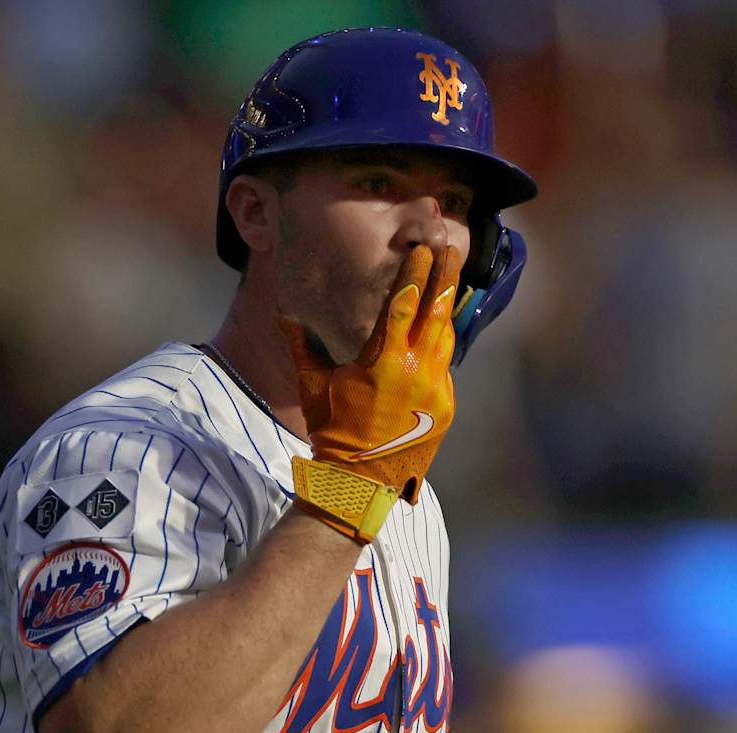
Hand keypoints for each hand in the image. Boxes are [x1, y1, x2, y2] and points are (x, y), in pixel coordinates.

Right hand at [280, 245, 461, 540]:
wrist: (359, 482)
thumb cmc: (332, 432)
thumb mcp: (313, 385)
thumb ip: (303, 345)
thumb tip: (285, 314)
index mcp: (383, 359)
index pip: (404, 302)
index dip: (415, 271)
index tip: (423, 246)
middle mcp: (415, 369)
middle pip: (437, 310)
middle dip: (444, 275)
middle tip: (451, 246)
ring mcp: (436, 389)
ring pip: (447, 337)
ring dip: (448, 306)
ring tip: (452, 280)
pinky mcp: (445, 407)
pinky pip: (446, 367)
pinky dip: (443, 345)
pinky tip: (442, 329)